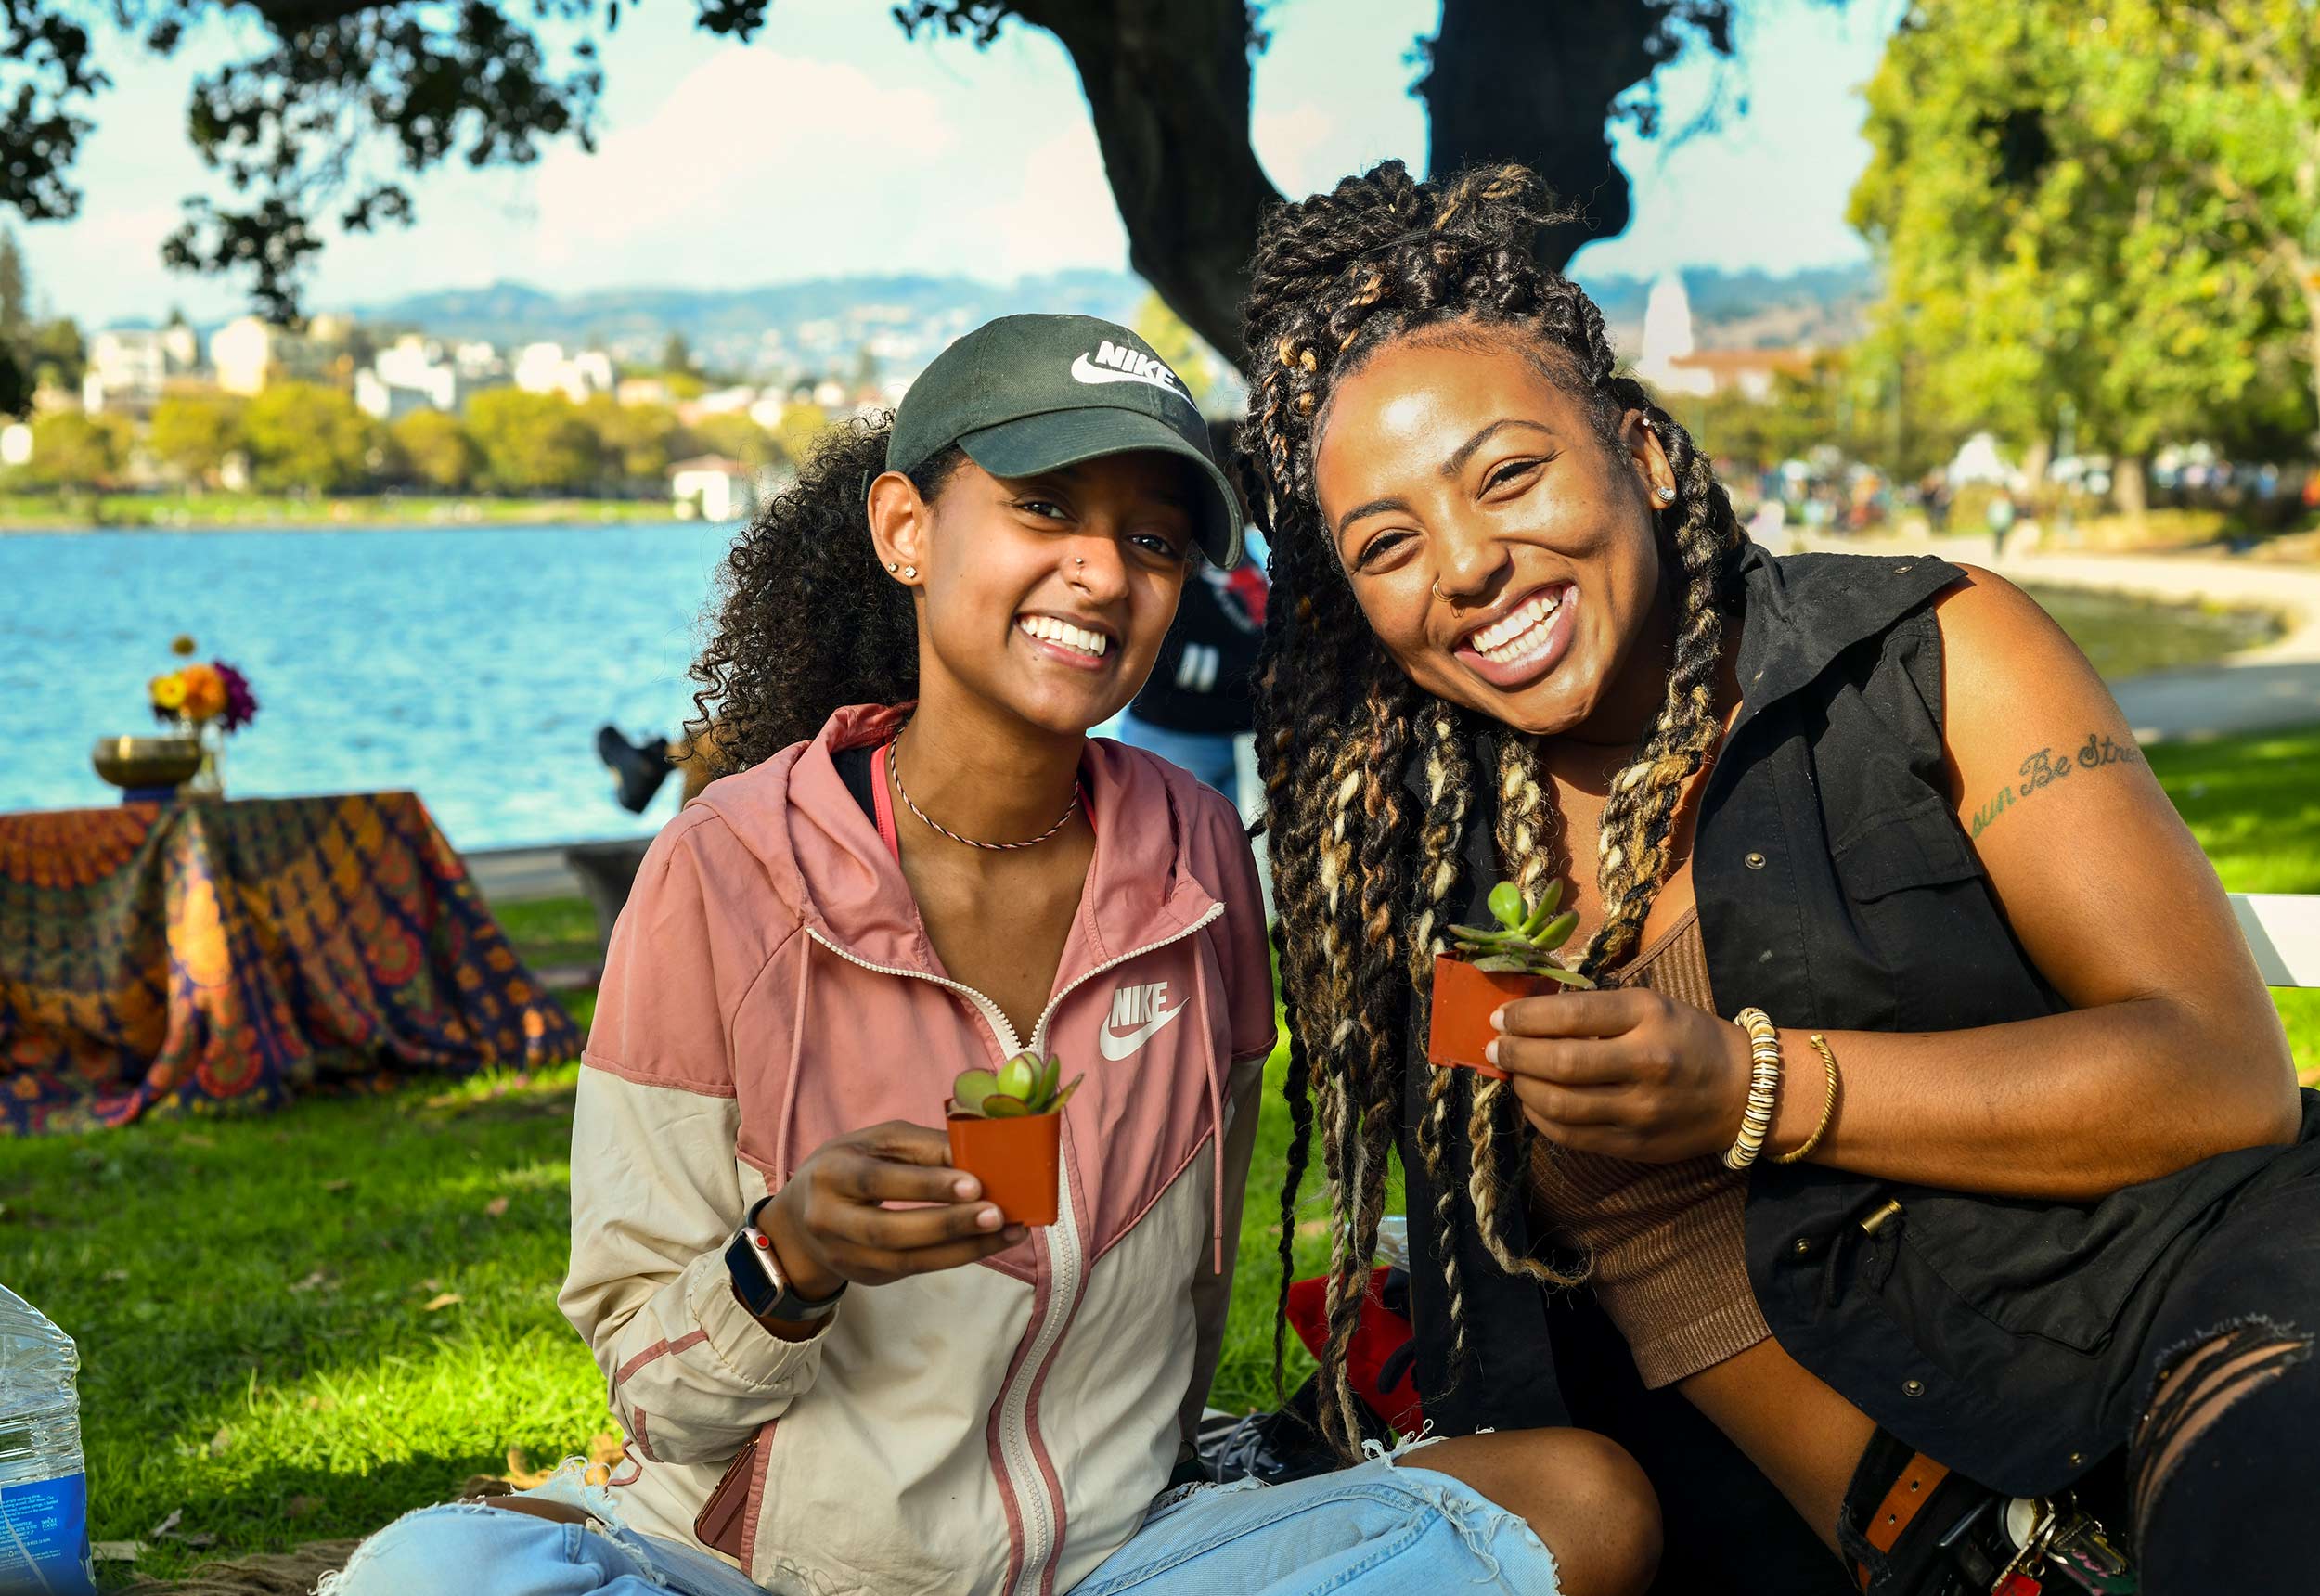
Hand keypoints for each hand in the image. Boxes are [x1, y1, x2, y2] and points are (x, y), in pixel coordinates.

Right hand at [762, 1121, 1025, 1295]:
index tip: (974, 1183)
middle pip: (889, 1230)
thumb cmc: (851, 1166)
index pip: (877, 1181)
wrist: (802, 1219)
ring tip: (1009, 1231)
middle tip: (998, 1214)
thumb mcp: (878, 1143)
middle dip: (948, 1224)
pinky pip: (918, 1269)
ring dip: (965, 1248)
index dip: (926, 1185)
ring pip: (908, 1260)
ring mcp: (846, 1257)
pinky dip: (959, 1256)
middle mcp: (830, 1220)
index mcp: (831, 1174)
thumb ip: (925, 1146)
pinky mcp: (867, 1277)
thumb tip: (981, 1153)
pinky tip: (992, 1243)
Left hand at [1486, 988, 1754, 1163]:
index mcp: (1649, 1017)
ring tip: (1511, 1073)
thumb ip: (1596, 1009)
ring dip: (1522, 1087)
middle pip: (1560, 1063)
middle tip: (1494, 1048)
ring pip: (1559, 1105)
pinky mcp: (1634, 1145)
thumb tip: (1528, 1015)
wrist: (1745, 1093)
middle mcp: (1645, 1063)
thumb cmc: (1689, 1038)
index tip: (1500, 1018)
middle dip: (1515, 1055)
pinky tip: (1532, 1102)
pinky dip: (1540, 1118)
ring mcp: (1640, 1110)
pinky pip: (1571, 1136)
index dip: (1525, 1017)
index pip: (1571, 1015)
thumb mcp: (1651, 1006)